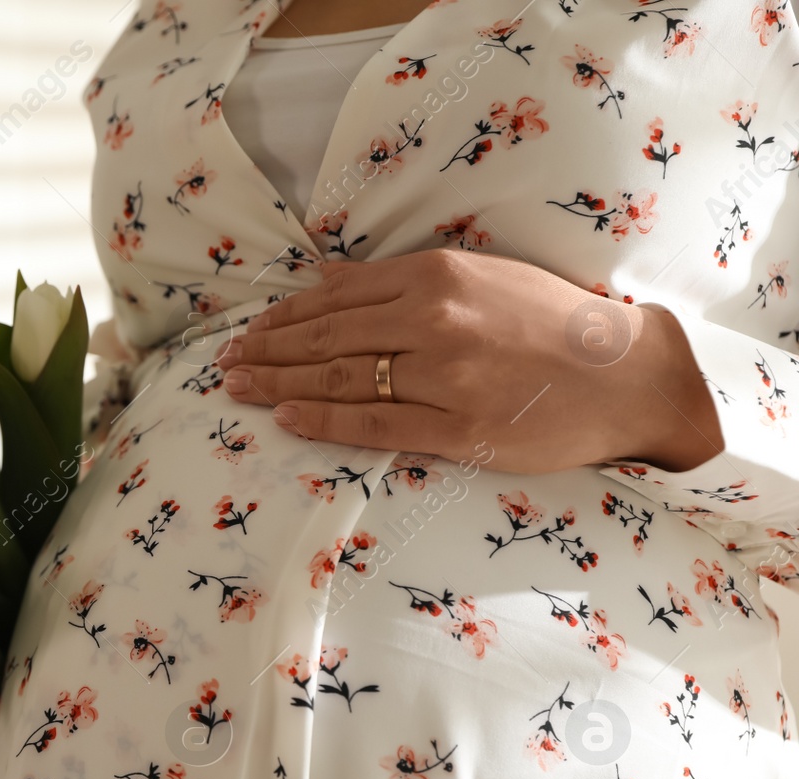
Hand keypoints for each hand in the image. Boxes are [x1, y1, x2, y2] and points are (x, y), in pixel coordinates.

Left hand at [214, 249, 722, 473]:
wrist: (626, 375)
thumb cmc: (554, 325)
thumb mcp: (483, 277)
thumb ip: (407, 280)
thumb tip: (331, 279)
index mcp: (437, 277)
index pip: (337, 298)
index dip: (285, 318)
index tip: (250, 332)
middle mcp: (433, 320)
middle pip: (327, 339)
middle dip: (268, 351)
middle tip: (226, 363)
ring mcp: (443, 375)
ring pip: (340, 378)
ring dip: (279, 383)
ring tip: (239, 388)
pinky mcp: (457, 426)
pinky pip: (373, 424)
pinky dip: (323, 420)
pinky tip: (286, 417)